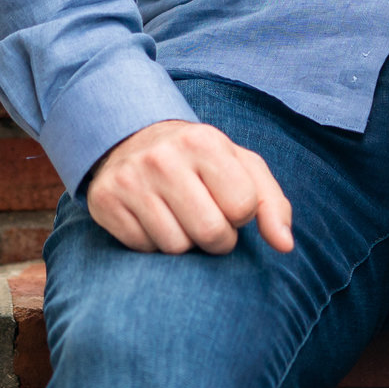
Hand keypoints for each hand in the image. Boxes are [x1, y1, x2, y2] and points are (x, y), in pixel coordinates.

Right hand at [87, 120, 295, 254]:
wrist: (132, 139)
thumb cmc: (200, 161)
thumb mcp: (241, 167)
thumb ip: (272, 204)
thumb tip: (285, 246)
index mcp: (204, 141)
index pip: (242, 208)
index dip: (239, 215)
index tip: (226, 202)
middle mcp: (163, 157)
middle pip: (210, 233)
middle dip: (216, 238)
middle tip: (206, 218)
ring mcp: (130, 178)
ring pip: (175, 247)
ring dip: (184, 242)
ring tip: (178, 216)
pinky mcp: (104, 200)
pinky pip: (143, 248)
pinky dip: (153, 242)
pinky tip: (151, 218)